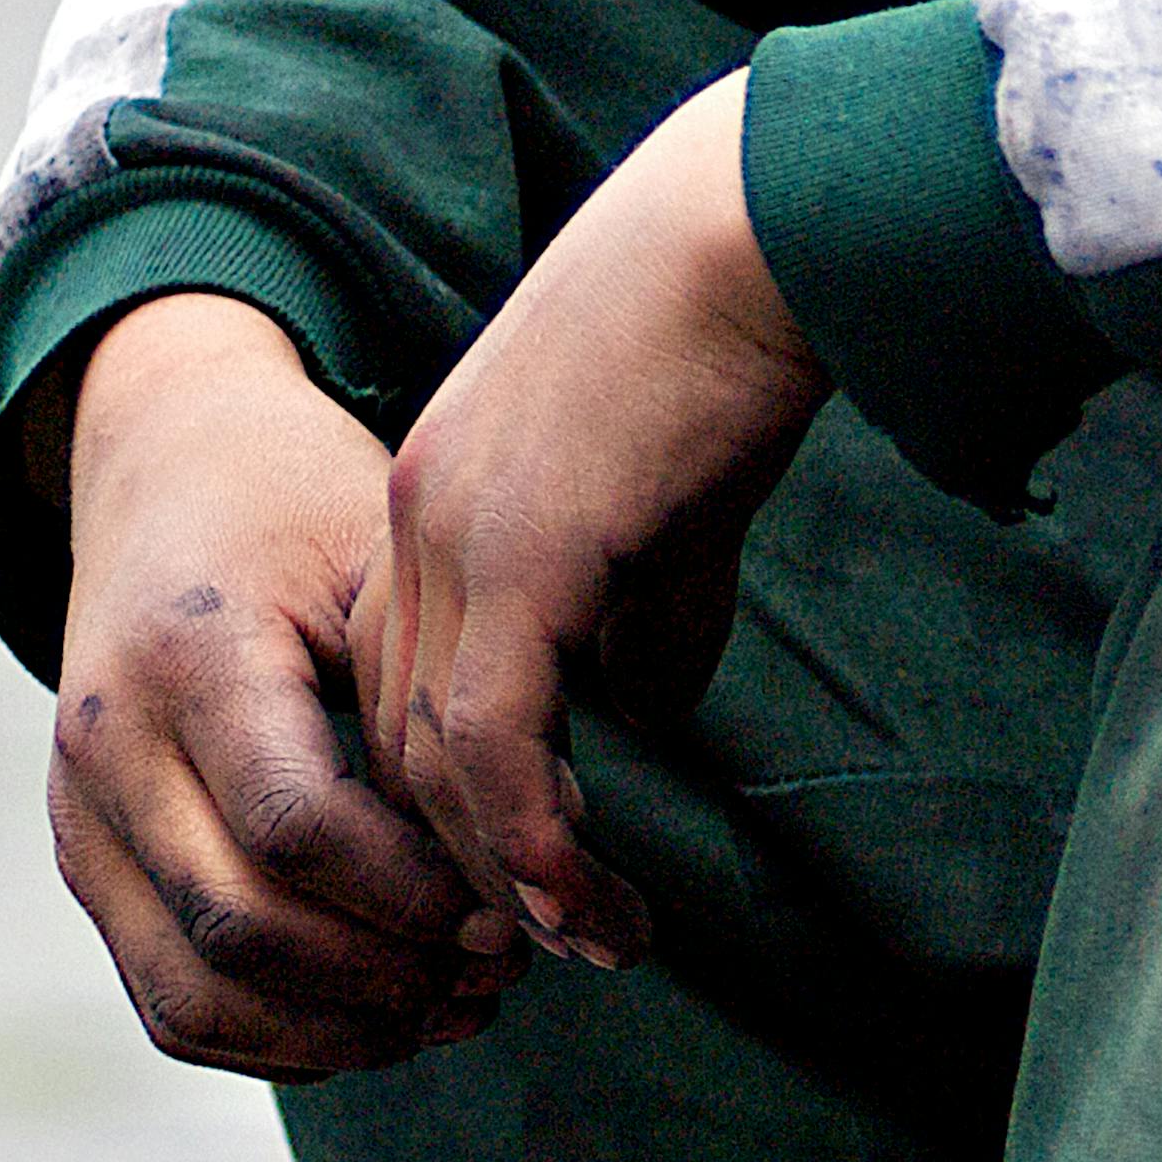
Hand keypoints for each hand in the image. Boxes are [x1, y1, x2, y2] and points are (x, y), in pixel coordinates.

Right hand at [49, 292, 521, 1078]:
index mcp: (191, 656)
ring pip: (190, 990)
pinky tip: (376, 1019)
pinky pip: (165, 994)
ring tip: (452, 1011)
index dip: (412, 892)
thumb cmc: (305, 502)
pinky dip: (271, 1035)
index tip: (513, 908)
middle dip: (382, 976)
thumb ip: (440, 694)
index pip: (295, 827)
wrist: (169, 464)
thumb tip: (538, 841)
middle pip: (238, 926)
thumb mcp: (380, 553)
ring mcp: (80, 813)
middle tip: (499, 972)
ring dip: (331, 1031)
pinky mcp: (85, 858)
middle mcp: (108, 746)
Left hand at [361, 72, 828, 969]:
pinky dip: (529, 833)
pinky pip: (495, 737)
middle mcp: (416, 517)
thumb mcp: (671, 485)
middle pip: (400, 739)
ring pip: (432, 757)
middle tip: (554, 943)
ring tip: (589, 941)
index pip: (407, 683)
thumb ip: (642, 594)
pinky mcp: (522, 553)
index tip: (535, 874)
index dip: (459, 795)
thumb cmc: (739, 324)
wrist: (762, 218)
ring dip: (504, 872)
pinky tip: (580, 890)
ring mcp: (456, 534)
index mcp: (438, 489)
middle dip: (468, 859)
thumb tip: (642, 701)